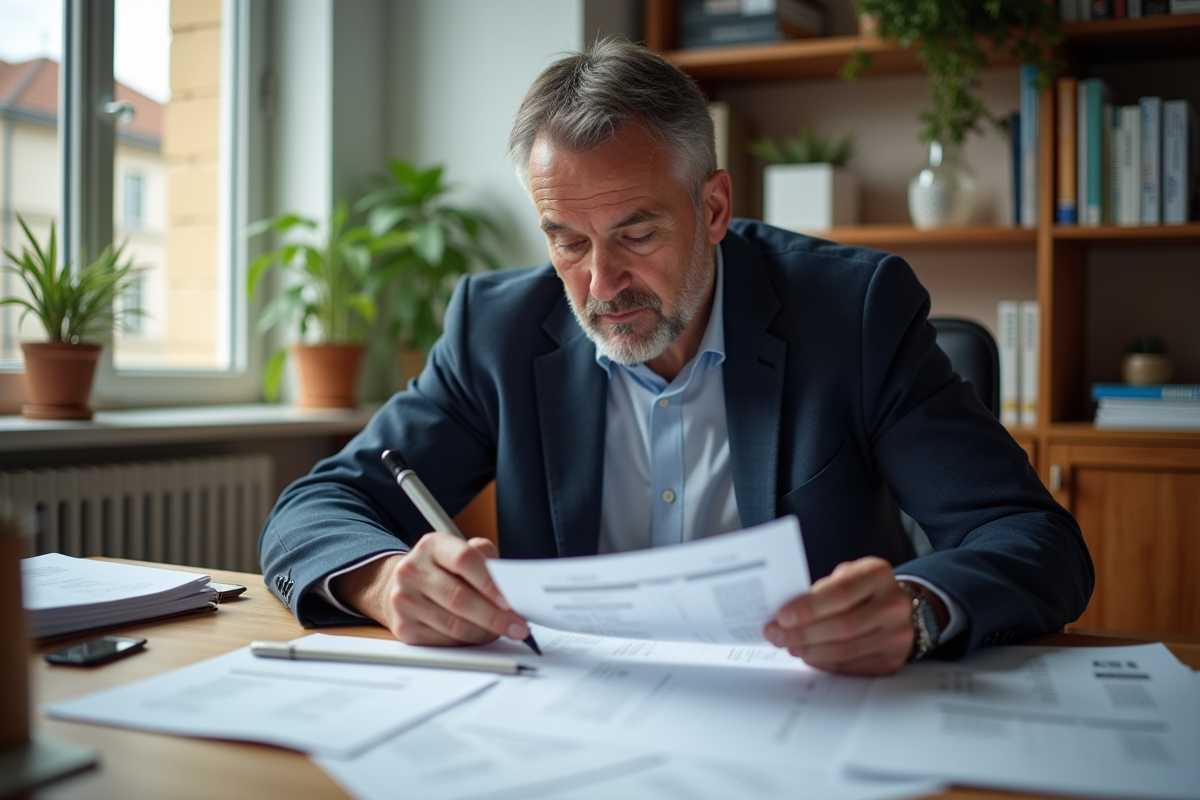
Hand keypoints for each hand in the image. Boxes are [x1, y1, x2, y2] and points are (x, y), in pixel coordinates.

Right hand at [330, 532, 531, 646]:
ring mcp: (404, 600)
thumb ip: (487, 561)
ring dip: (484, 632)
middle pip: (459, 598)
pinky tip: (478, 636)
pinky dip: (467, 642)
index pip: (464, 560)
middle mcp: (412, 570)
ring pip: (453, 624)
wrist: (404, 586)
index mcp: (432, 546)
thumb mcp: (464, 551)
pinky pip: (444, 641)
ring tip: (500, 631)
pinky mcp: (404, 628)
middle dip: (494, 616)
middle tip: (517, 626)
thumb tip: (511, 587)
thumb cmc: (444, 569)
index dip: (490, 583)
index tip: (510, 601)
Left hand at [762, 556, 917, 675]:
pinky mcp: (892, 660)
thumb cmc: (861, 589)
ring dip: (810, 650)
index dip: (808, 608)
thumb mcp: (845, 575)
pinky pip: (851, 667)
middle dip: (802, 633)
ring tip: (789, 645)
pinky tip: (808, 656)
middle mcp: (893, 605)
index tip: (782, 617)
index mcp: (878, 575)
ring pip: (845, 650)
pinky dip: (825, 663)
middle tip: (775, 635)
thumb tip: (784, 614)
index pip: (840, 594)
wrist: (896, 605)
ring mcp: (897, 636)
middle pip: (842, 626)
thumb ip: (821, 590)